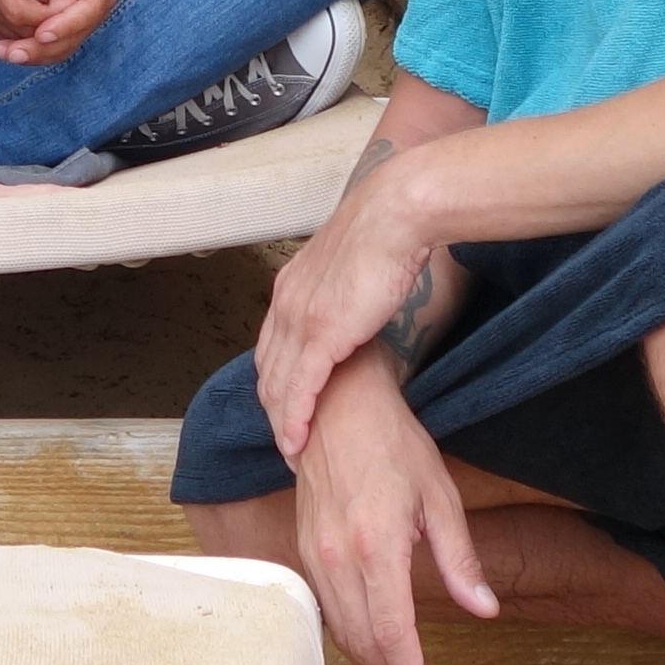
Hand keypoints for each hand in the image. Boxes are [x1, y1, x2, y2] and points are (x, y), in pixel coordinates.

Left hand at [254, 144, 447, 458]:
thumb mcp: (353, 267)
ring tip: (290, 452)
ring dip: (280, 421)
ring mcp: (300, 318)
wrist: (396, 213)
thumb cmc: (387, 232)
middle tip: (285, 439)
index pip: (272, 344)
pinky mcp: (321, 333)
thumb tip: (355, 306)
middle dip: (273, 408)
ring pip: (278, 383)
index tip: (285, 406)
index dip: (276, 379)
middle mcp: (286, 303)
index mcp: (291, 286)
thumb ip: (343, 292)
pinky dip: (295, 418)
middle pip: (268, 369)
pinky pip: (300, 387)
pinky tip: (296, 442)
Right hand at [289, 357, 490, 664]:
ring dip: (368, 663)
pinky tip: (370, 643)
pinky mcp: (305, 550)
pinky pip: (325, 608)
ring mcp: (315, 555)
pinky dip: (347, 635)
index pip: (391, 629)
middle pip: (361, 640)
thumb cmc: (394, 445)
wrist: (335, 408)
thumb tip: (484, 608)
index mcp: (377, 544)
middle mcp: (338, 557)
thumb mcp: (440, 496)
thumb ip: (460, 559)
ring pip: (338, 630)